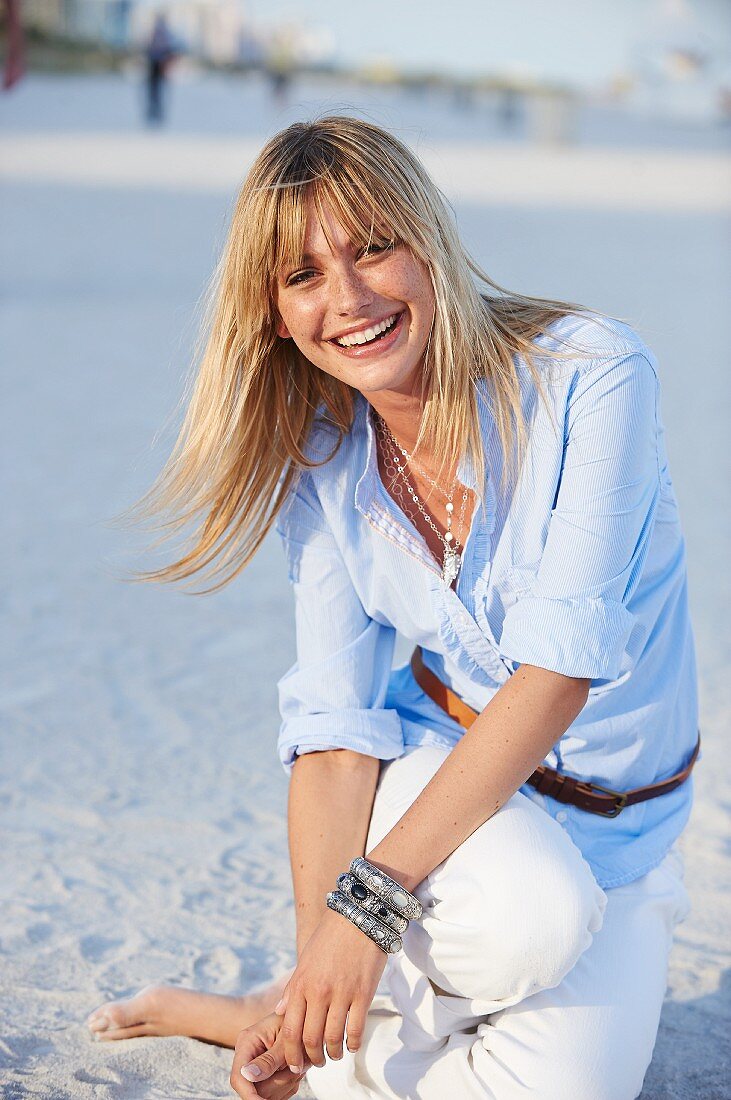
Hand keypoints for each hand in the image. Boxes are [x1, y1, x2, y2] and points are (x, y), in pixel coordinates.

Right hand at [230, 1011, 310, 1098]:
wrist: (304, 1017)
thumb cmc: (297, 1021)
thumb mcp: (285, 1037)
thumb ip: (269, 1058)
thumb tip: (247, 1075)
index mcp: (246, 1042)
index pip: (238, 1077)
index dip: (249, 1094)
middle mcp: (247, 1058)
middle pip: (253, 1089)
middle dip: (276, 1084)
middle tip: (296, 1069)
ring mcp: (256, 1069)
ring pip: (266, 1095)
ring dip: (286, 1085)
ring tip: (298, 1065)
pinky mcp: (266, 1078)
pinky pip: (276, 1094)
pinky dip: (288, 1087)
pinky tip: (295, 1070)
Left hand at [272, 908, 387, 1073]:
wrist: (359, 916)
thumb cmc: (330, 936)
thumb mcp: (305, 959)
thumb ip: (292, 987)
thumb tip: (279, 1012)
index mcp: (301, 984)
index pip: (290, 1030)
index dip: (291, 1053)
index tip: (295, 1064)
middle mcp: (319, 992)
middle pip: (311, 1040)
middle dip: (312, 1059)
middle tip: (316, 1063)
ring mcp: (342, 994)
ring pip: (333, 1039)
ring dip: (333, 1054)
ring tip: (335, 1055)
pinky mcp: (363, 993)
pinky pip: (356, 1029)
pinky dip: (353, 1044)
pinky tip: (352, 1045)